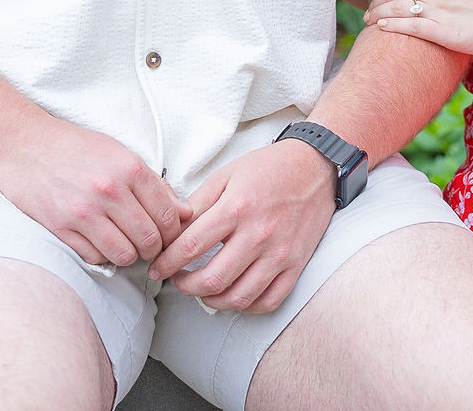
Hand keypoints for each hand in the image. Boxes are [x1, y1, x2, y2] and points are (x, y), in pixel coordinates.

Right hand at [0, 116, 189, 268]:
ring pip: (125, 254)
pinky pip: (95, 257)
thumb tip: (185, 213)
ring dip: (128, 255)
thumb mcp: (119, 153)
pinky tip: (99, 242)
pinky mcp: (61, 228)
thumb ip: (154, 184)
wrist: (23, 145)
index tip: (168, 236)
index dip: (173, 233)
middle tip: (148, 245)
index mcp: (129, 168)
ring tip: (124, 244)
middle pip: (150, 239)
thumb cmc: (74, 148)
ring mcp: (84, 211)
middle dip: (154, 248)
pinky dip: (101, 255)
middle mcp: (109, 190)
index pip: (168, 215)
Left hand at [146, 140, 336, 313]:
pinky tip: (234, 296)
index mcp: (236, 208)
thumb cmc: (269, 168)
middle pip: (212, 280)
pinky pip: (269, 300)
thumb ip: (198, 204)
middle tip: (177, 281)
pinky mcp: (296, 264)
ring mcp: (279, 253)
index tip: (157, 268)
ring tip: (202, 291)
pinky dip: (247, 306)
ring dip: (212, 301)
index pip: (190, 247)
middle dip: (185, 287)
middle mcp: (258, 234)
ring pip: (239, 297)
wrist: (315, 166)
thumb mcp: (226, 175)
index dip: (166, 263)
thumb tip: (173, 230)